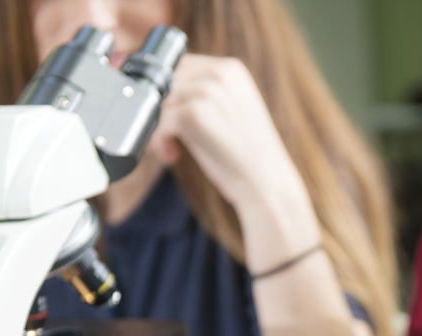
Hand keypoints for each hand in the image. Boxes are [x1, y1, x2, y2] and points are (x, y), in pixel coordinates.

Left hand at [147, 55, 317, 259]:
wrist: (267, 184)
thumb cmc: (244, 155)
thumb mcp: (228, 113)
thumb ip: (201, 96)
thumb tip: (160, 92)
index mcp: (230, 69)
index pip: (178, 65)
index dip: (163, 90)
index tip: (162, 115)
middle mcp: (220, 73)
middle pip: (164, 81)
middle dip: (156, 109)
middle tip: (164, 138)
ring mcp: (207, 91)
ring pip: (157, 99)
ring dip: (155, 126)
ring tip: (169, 149)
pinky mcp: (195, 113)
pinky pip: (158, 120)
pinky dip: (156, 140)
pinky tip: (171, 155)